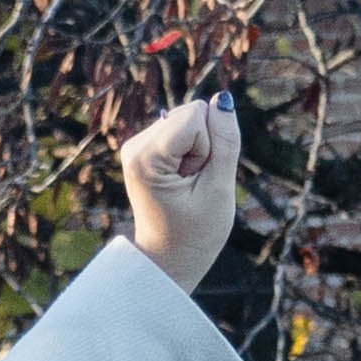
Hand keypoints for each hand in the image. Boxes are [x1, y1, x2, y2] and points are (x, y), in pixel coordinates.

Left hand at [114, 85, 241, 292]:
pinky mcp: (144, 147)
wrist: (169, 260)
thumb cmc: (195, 234)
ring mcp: (136, 146)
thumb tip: (224, 99)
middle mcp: (134, 146)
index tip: (197, 179)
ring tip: (187, 184)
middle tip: (193, 184)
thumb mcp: (219, 189)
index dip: (208, 147)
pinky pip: (182, 130)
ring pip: (188, 120)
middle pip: (191, 113)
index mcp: (146, 157)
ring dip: (197, 151)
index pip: (195, 116)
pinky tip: (182, 180)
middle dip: (203, 146)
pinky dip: (190, 153)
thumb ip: (225, 142)